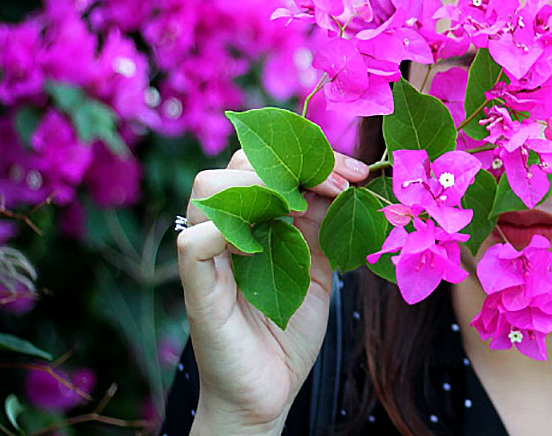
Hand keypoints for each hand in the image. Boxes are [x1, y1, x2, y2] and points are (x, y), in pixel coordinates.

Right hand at [176, 148, 368, 433]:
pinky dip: (227, 232)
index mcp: (255, 218)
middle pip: (236, 164)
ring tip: (304, 208)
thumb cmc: (291, 328)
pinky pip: (194, 243)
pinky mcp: (198, 290)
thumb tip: (345, 182)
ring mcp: (209, 256)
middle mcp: (227, 228)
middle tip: (341, 185)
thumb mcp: (319, 264)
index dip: (315, 158)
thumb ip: (324, 223)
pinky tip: (268, 240)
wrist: (271, 392)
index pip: (270, 161)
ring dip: (261, 187)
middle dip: (294, 165)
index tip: (358, 173)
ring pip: (207, 190)